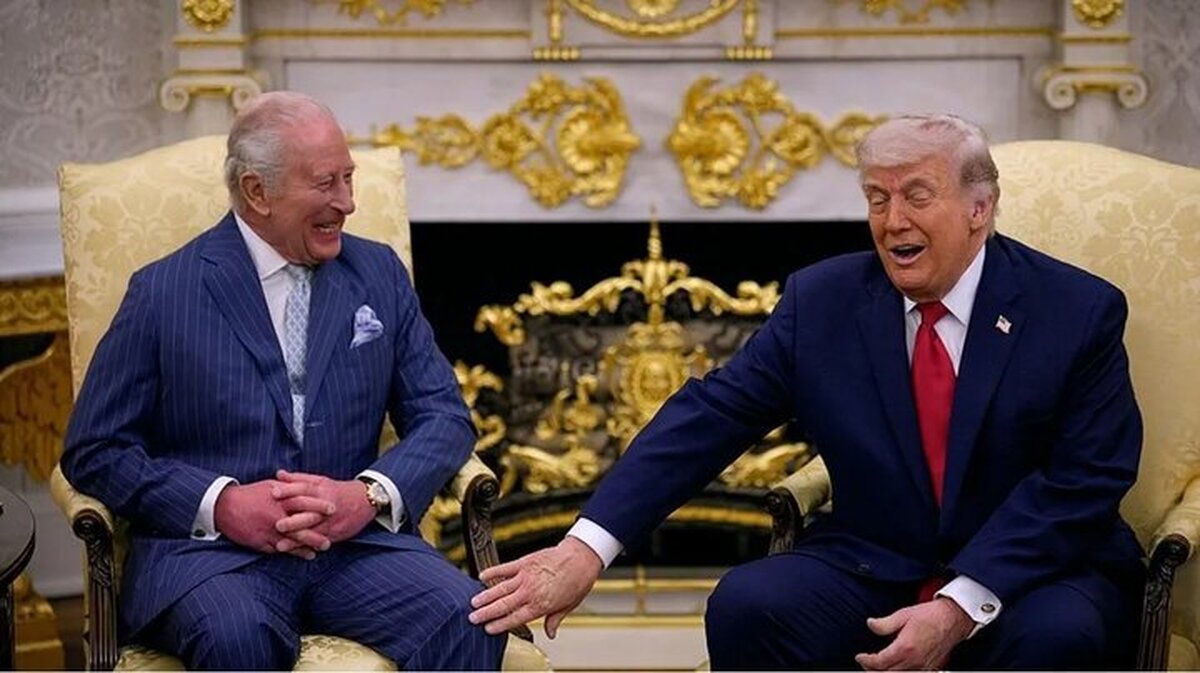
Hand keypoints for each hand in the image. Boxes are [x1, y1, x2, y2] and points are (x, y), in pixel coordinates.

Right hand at [214, 479, 327, 559]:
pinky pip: (280, 549)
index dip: (320, 506)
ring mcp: (269, 531)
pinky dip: (293, 552)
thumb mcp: (270, 486)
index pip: (304, 502)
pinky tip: (303, 554)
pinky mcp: (261, 542)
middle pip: (301, 526)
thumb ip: (288, 487)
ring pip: (292, 541)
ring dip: (307, 546)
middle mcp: (276, 516)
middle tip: (330, 538)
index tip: (334, 508)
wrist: (224, 507)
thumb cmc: (249, 494)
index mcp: (280, 500)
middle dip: (317, 533)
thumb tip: (302, 484)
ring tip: (321, 549)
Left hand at [270, 470, 375, 551]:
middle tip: (277, 525)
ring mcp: (330, 521)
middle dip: (294, 521)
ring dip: (297, 539)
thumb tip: (278, 474)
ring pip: (313, 531)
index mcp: (322, 490)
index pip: (304, 489)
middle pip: (309, 513)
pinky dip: (309, 548)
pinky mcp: (335, 533)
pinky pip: (320, 541)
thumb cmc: (337, 490)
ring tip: (280, 546)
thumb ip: (298, 478)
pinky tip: (297, 553)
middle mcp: (326, 506)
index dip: (289, 490)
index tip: (273, 492)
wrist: (365, 500)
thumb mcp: (320, 481)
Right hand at [469, 537, 603, 637]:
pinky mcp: (525, 562)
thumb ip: (554, 620)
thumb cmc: (577, 581)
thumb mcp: (568, 606)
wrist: (581, 558)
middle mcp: (530, 592)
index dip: (499, 625)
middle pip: (503, 605)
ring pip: (500, 588)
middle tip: (473, 617)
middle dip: (486, 613)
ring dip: (485, 596)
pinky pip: (505, 568)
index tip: (488, 629)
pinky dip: (492, 571)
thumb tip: (551, 633)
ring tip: (473, 602)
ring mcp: (526, 576)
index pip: (515, 619)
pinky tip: (482, 576)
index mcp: (540, 606)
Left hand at [854, 597, 974, 669]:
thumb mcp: (903, 614)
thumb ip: (884, 623)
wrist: (954, 619)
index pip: (879, 662)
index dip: (866, 661)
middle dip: (872, 671)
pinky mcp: (930, 668)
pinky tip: (894, 669)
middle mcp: (914, 661)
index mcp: (905, 648)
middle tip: (865, 664)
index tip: (859, 656)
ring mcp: (923, 667)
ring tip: (876, 668)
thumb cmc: (929, 615)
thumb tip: (870, 624)